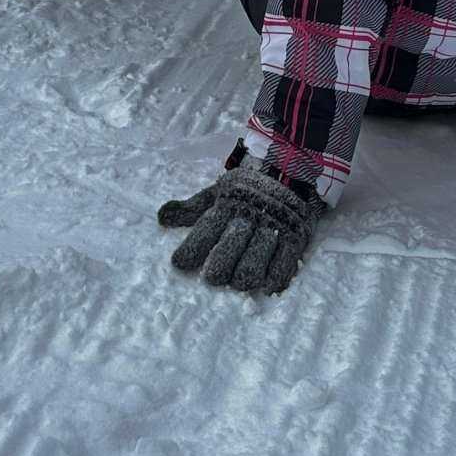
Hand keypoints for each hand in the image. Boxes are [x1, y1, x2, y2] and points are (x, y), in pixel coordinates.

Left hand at [158, 154, 325, 294]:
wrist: (289, 169)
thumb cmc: (245, 188)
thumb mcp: (217, 193)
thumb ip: (191, 209)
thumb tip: (161, 217)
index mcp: (227, 205)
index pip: (206, 228)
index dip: (193, 246)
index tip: (179, 263)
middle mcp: (248, 216)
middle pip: (233, 241)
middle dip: (222, 261)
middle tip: (213, 278)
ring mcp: (273, 225)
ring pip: (259, 251)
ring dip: (248, 270)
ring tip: (239, 283)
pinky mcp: (294, 235)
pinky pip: (287, 257)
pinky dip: (278, 273)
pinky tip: (268, 286)